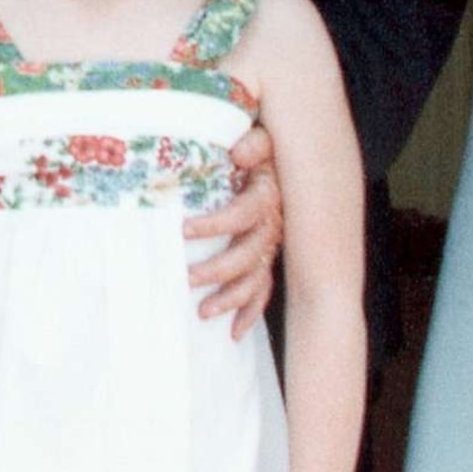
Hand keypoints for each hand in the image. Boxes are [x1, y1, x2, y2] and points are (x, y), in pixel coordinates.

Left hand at [188, 124, 283, 340]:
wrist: (287, 160)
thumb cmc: (261, 149)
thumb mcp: (261, 139)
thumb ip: (254, 143)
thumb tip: (239, 153)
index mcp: (267, 196)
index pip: (242, 214)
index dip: (216, 224)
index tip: (184, 230)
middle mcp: (272, 226)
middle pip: (248, 255)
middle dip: (218, 270)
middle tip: (187, 278)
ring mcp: (270, 246)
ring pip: (254, 279)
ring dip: (230, 298)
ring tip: (202, 312)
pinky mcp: (266, 258)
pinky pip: (262, 290)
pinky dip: (250, 313)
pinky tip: (234, 332)